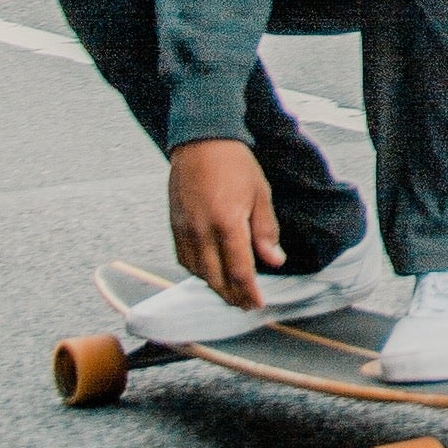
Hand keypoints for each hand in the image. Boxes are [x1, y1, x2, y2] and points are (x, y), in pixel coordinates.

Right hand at [166, 140, 282, 312]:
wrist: (201, 141)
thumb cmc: (235, 164)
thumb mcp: (261, 194)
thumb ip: (266, 230)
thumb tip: (274, 260)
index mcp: (227, 223)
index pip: (239, 270)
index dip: (248, 292)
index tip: (257, 304)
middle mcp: (202, 231)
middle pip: (215, 278)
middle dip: (231, 296)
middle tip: (245, 305)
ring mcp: (185, 229)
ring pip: (197, 272)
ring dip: (214, 287)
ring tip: (230, 293)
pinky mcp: (174, 225)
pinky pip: (183, 258)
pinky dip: (197, 271)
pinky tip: (209, 272)